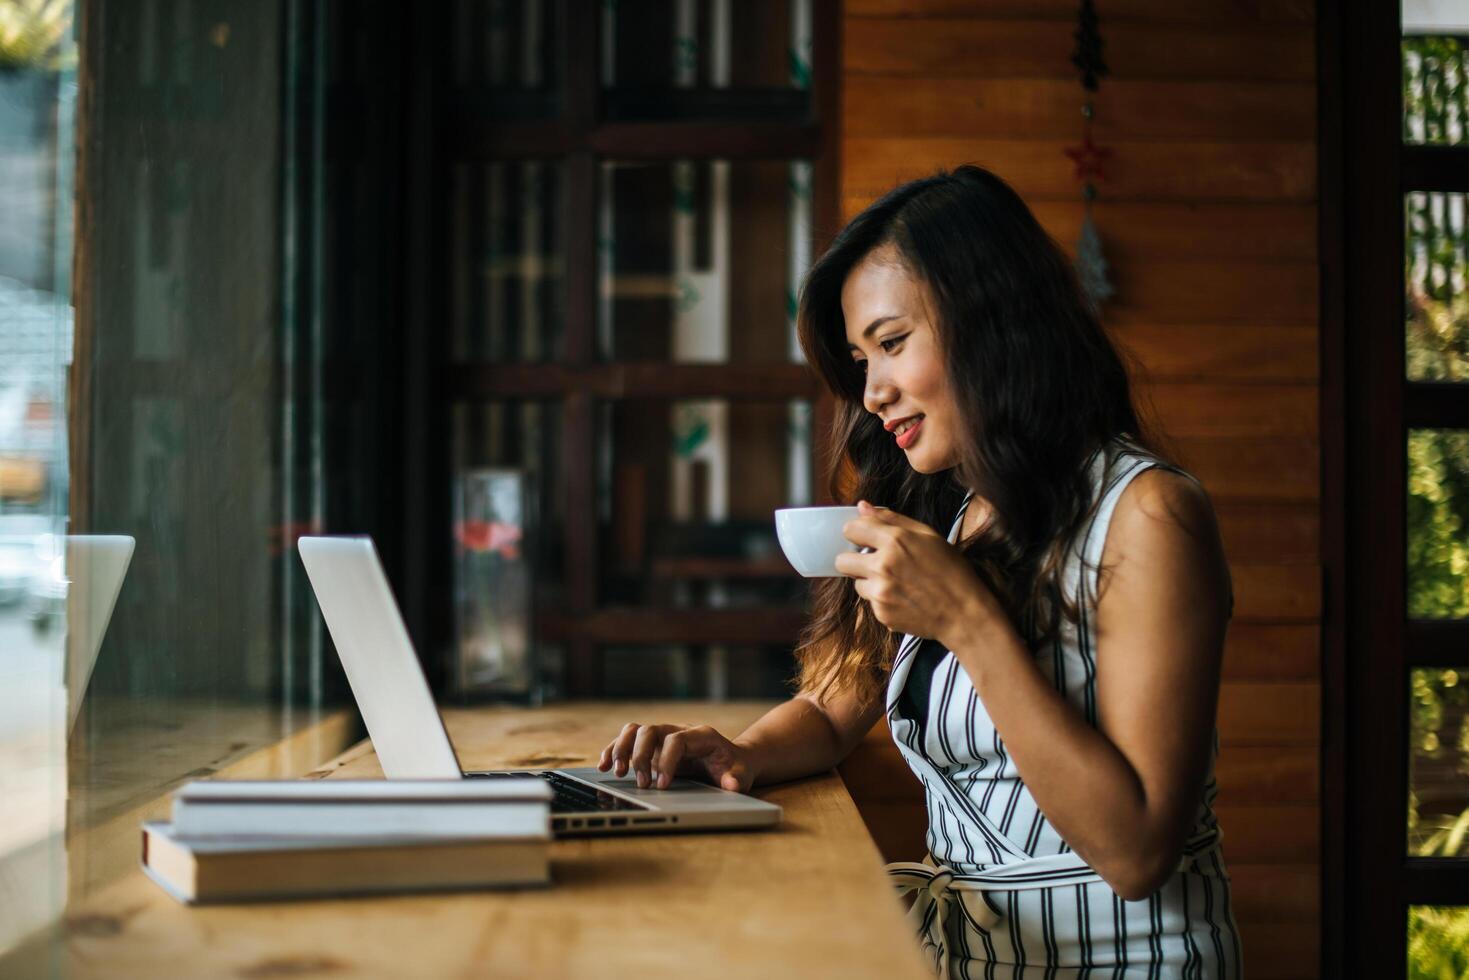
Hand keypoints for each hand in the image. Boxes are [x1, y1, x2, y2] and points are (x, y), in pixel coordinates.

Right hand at [596, 722, 754, 792]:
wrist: (731, 761)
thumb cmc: (734, 767)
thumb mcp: (741, 774)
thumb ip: (736, 779)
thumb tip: (730, 784)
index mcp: (700, 734)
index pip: (676, 739)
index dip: (667, 760)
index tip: (662, 785)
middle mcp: (678, 731)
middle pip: (651, 730)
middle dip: (641, 756)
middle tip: (642, 784)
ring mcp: (663, 738)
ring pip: (635, 731)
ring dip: (621, 749)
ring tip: (616, 772)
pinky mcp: (651, 748)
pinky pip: (628, 742)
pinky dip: (613, 751)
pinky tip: (603, 767)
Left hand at [833, 500, 996, 645]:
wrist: (963, 612)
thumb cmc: (951, 570)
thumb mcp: (927, 535)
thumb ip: (891, 519)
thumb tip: (863, 506)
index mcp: (895, 541)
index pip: (851, 529)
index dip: (857, 533)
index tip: (865, 538)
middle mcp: (883, 566)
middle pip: (841, 560)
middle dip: (853, 559)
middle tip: (873, 562)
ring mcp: (880, 592)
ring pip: (855, 583)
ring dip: (869, 581)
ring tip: (895, 582)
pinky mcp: (881, 613)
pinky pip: (869, 602)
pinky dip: (881, 599)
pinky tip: (903, 597)